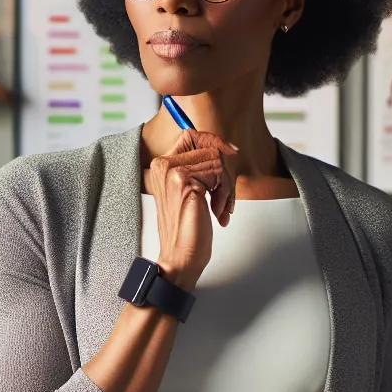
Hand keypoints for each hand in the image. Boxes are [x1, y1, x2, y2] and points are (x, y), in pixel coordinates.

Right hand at [144, 127, 237, 291]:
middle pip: (209, 147)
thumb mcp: (193, 189)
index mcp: (161, 164)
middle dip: (224, 173)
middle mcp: (163, 164)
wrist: (180, 256)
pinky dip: (224, 195)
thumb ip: (201, 165)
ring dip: (226, 188)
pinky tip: (216, 212)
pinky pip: (218, 174)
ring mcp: (173, 172)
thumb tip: (225, 146)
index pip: (193, 135)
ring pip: (217, 162)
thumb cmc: (188, 227)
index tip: (230, 153)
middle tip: (222, 198)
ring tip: (218, 208)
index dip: (215, 143)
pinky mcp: (185, 182)